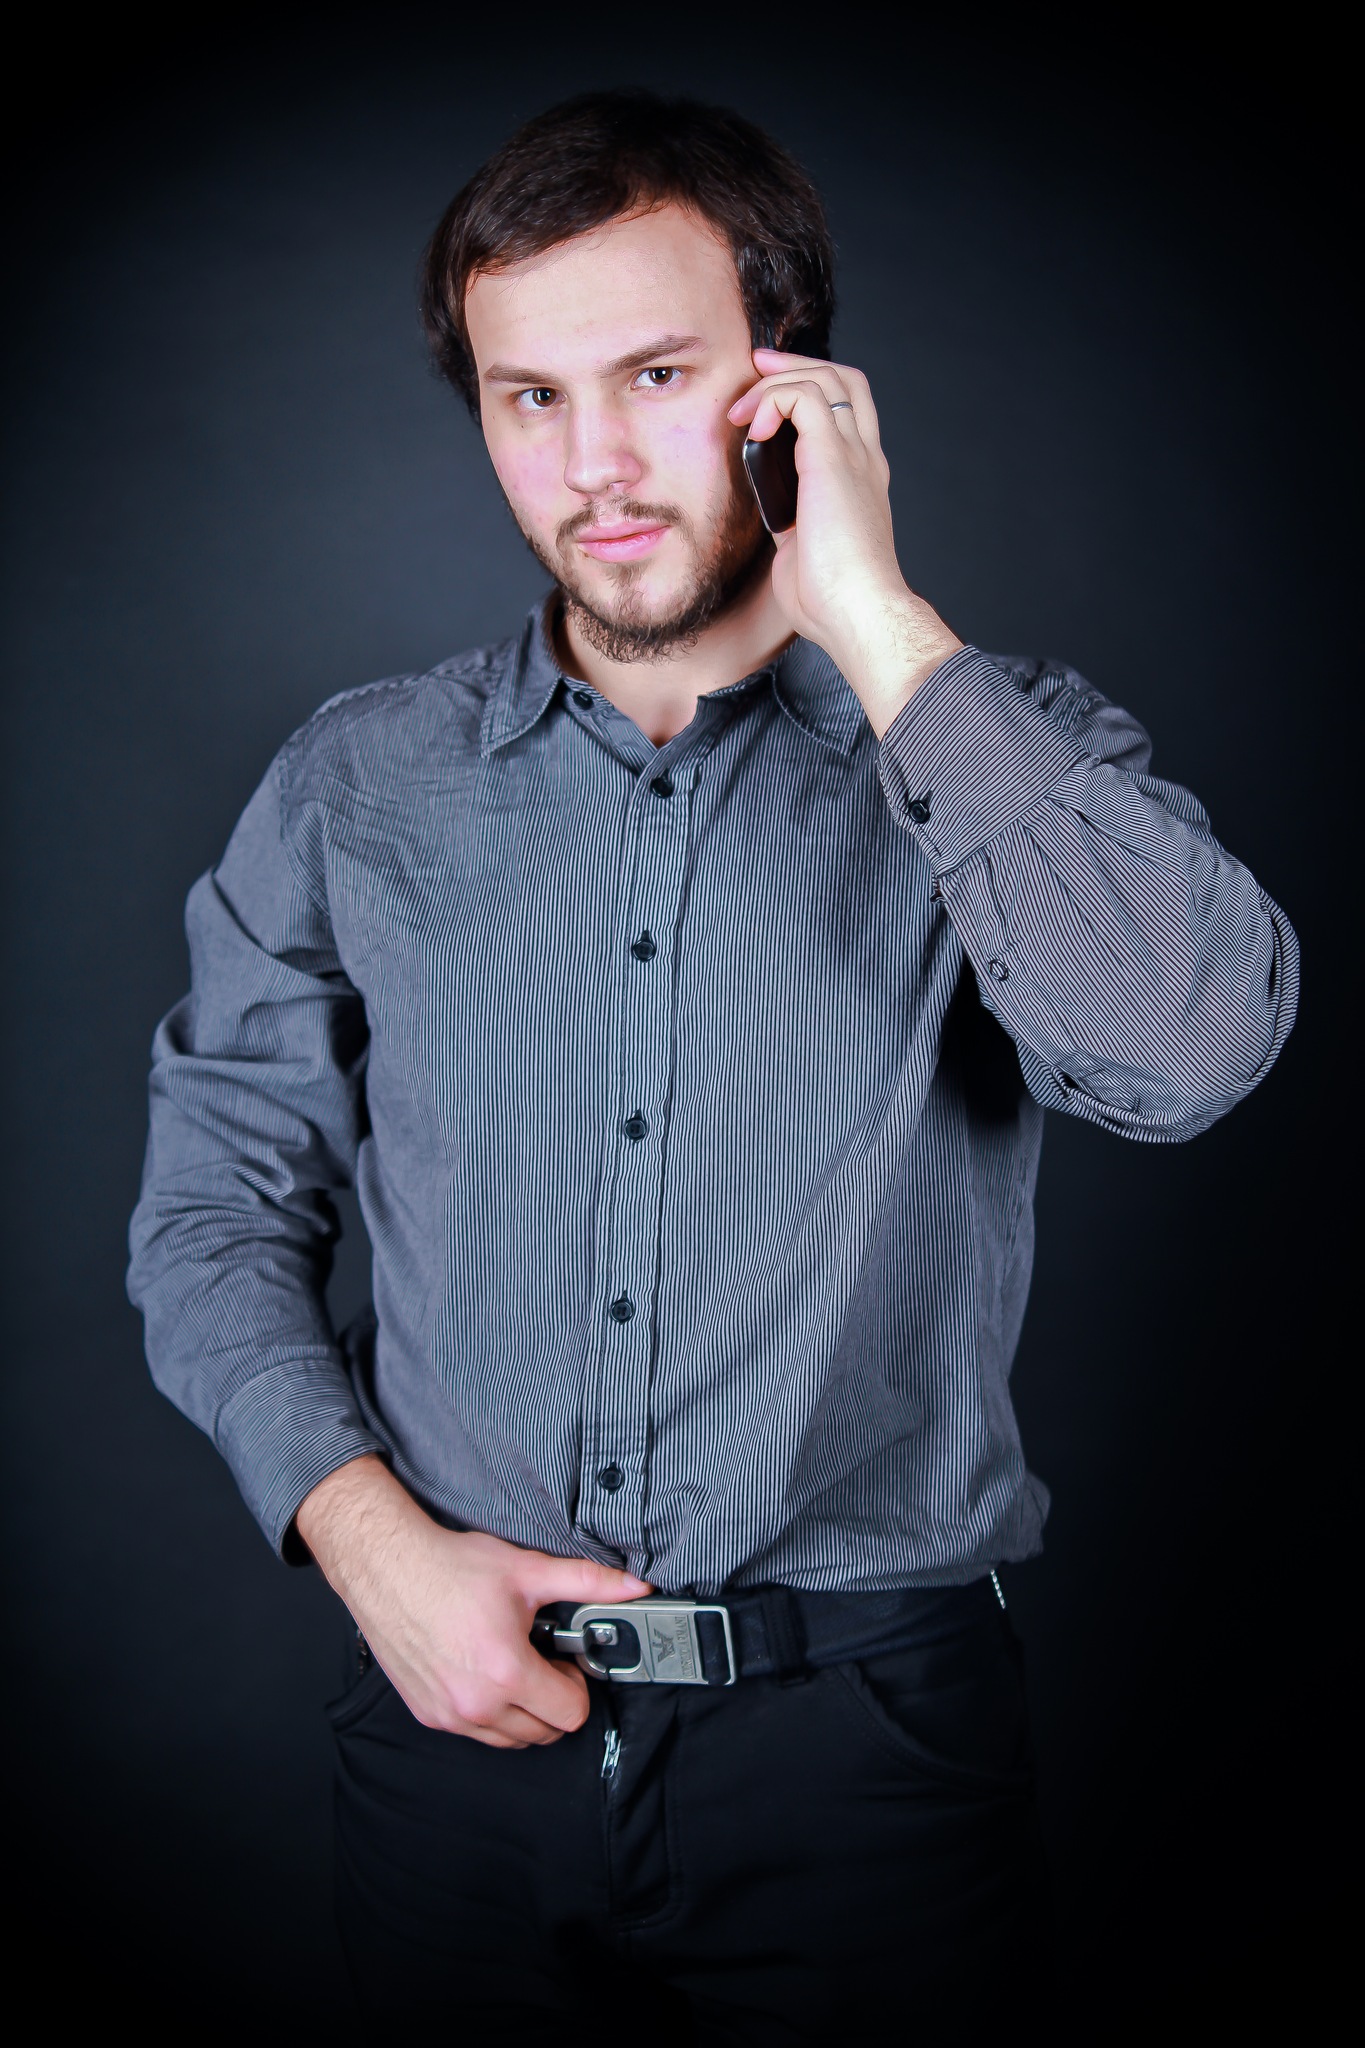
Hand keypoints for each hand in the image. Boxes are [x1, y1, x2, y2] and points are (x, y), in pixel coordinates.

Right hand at [296, 1455, 651, 1747]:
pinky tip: (482, 1670)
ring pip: (510, 1739)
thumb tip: (634, 1586)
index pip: (572, 1714)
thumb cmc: (449, 1567)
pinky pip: (475, 1732)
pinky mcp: (428, 1714)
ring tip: (511, 1663)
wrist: (387, 1566)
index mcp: (506, 1673)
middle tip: (541, 1659)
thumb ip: (587, 1581)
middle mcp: (476, 1704)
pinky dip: (488, 1712)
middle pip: (544, 1733)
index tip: (565, 1660)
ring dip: (522, 1711)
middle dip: (553, 1699)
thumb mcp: (527, 1570)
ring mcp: (449, 1714)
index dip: (577, 1685)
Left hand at [728, 348, 962, 734]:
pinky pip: (804, 398)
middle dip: (796, 365)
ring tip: (743, 408)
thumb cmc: (832, 601)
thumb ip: (793, 527)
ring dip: (777, 382)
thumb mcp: (804, 553)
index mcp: (861, 481)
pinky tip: (753, 430)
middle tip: (756, 368)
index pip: (847, 412)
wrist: (859, 614)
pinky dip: (774, 401)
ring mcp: (853, 456)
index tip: (768, 395)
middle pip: (843, 380)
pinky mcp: (833, 459)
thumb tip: (773, 521)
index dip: (811, 390)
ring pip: (824, 379)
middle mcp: (864, 460)